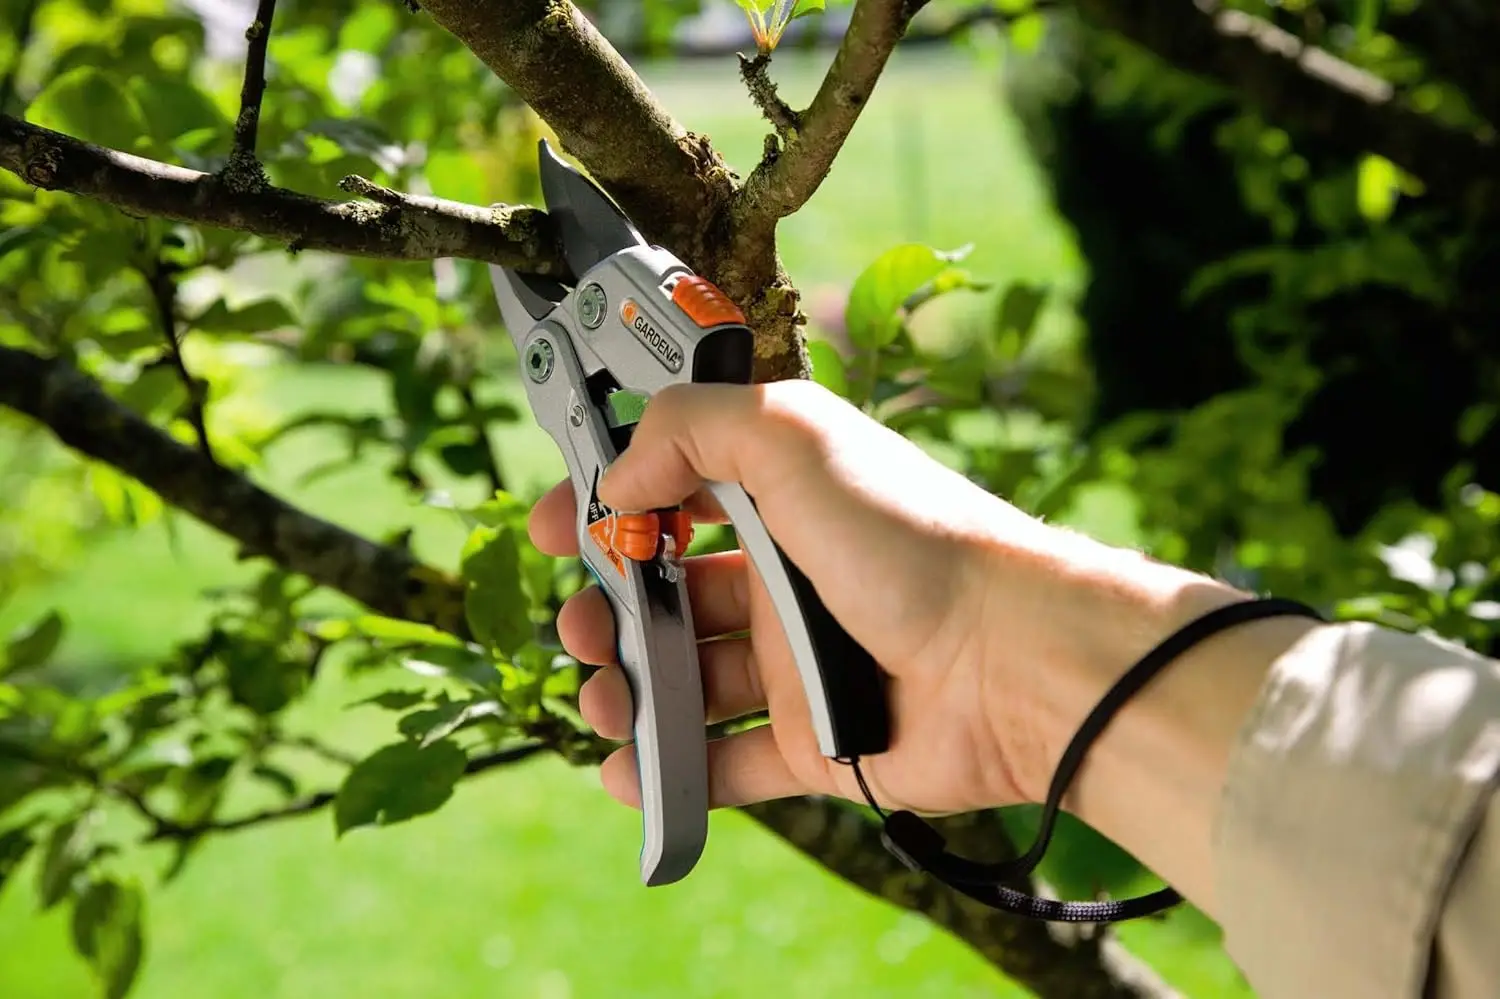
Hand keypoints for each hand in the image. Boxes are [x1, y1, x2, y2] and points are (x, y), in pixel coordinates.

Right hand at [528, 380, 1238, 817]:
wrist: (1009, 661)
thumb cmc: (913, 540)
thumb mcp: (796, 438)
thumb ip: (694, 428)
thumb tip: (621, 476)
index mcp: (782, 500)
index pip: (672, 491)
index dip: (608, 506)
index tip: (557, 529)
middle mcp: (786, 578)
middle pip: (667, 593)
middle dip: (608, 608)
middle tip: (586, 627)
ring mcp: (797, 666)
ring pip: (687, 680)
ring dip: (629, 689)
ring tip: (607, 698)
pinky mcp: (813, 746)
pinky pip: (726, 764)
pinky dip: (672, 770)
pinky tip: (628, 770)